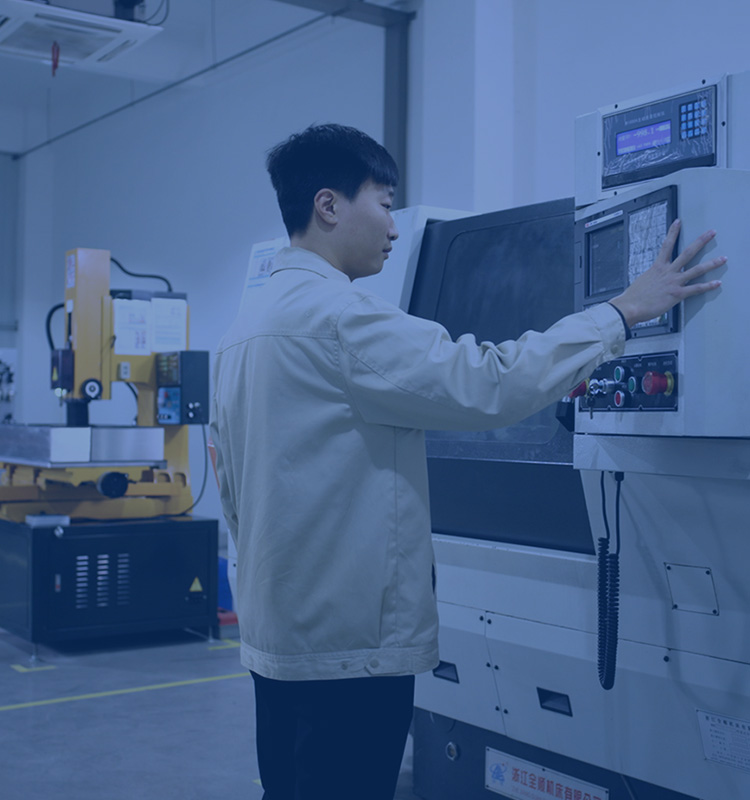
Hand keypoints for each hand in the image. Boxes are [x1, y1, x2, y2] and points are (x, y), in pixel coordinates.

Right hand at [609, 220, 725, 326]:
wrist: (630, 307)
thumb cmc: (633, 297)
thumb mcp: (643, 282)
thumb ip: (652, 279)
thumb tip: (654, 281)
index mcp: (657, 268)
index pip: (666, 246)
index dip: (673, 233)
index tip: (678, 222)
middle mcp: (667, 272)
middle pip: (687, 253)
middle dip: (701, 241)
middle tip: (711, 233)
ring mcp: (673, 282)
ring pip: (696, 270)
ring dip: (711, 264)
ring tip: (723, 259)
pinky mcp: (676, 294)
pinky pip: (695, 289)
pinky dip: (707, 286)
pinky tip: (717, 283)